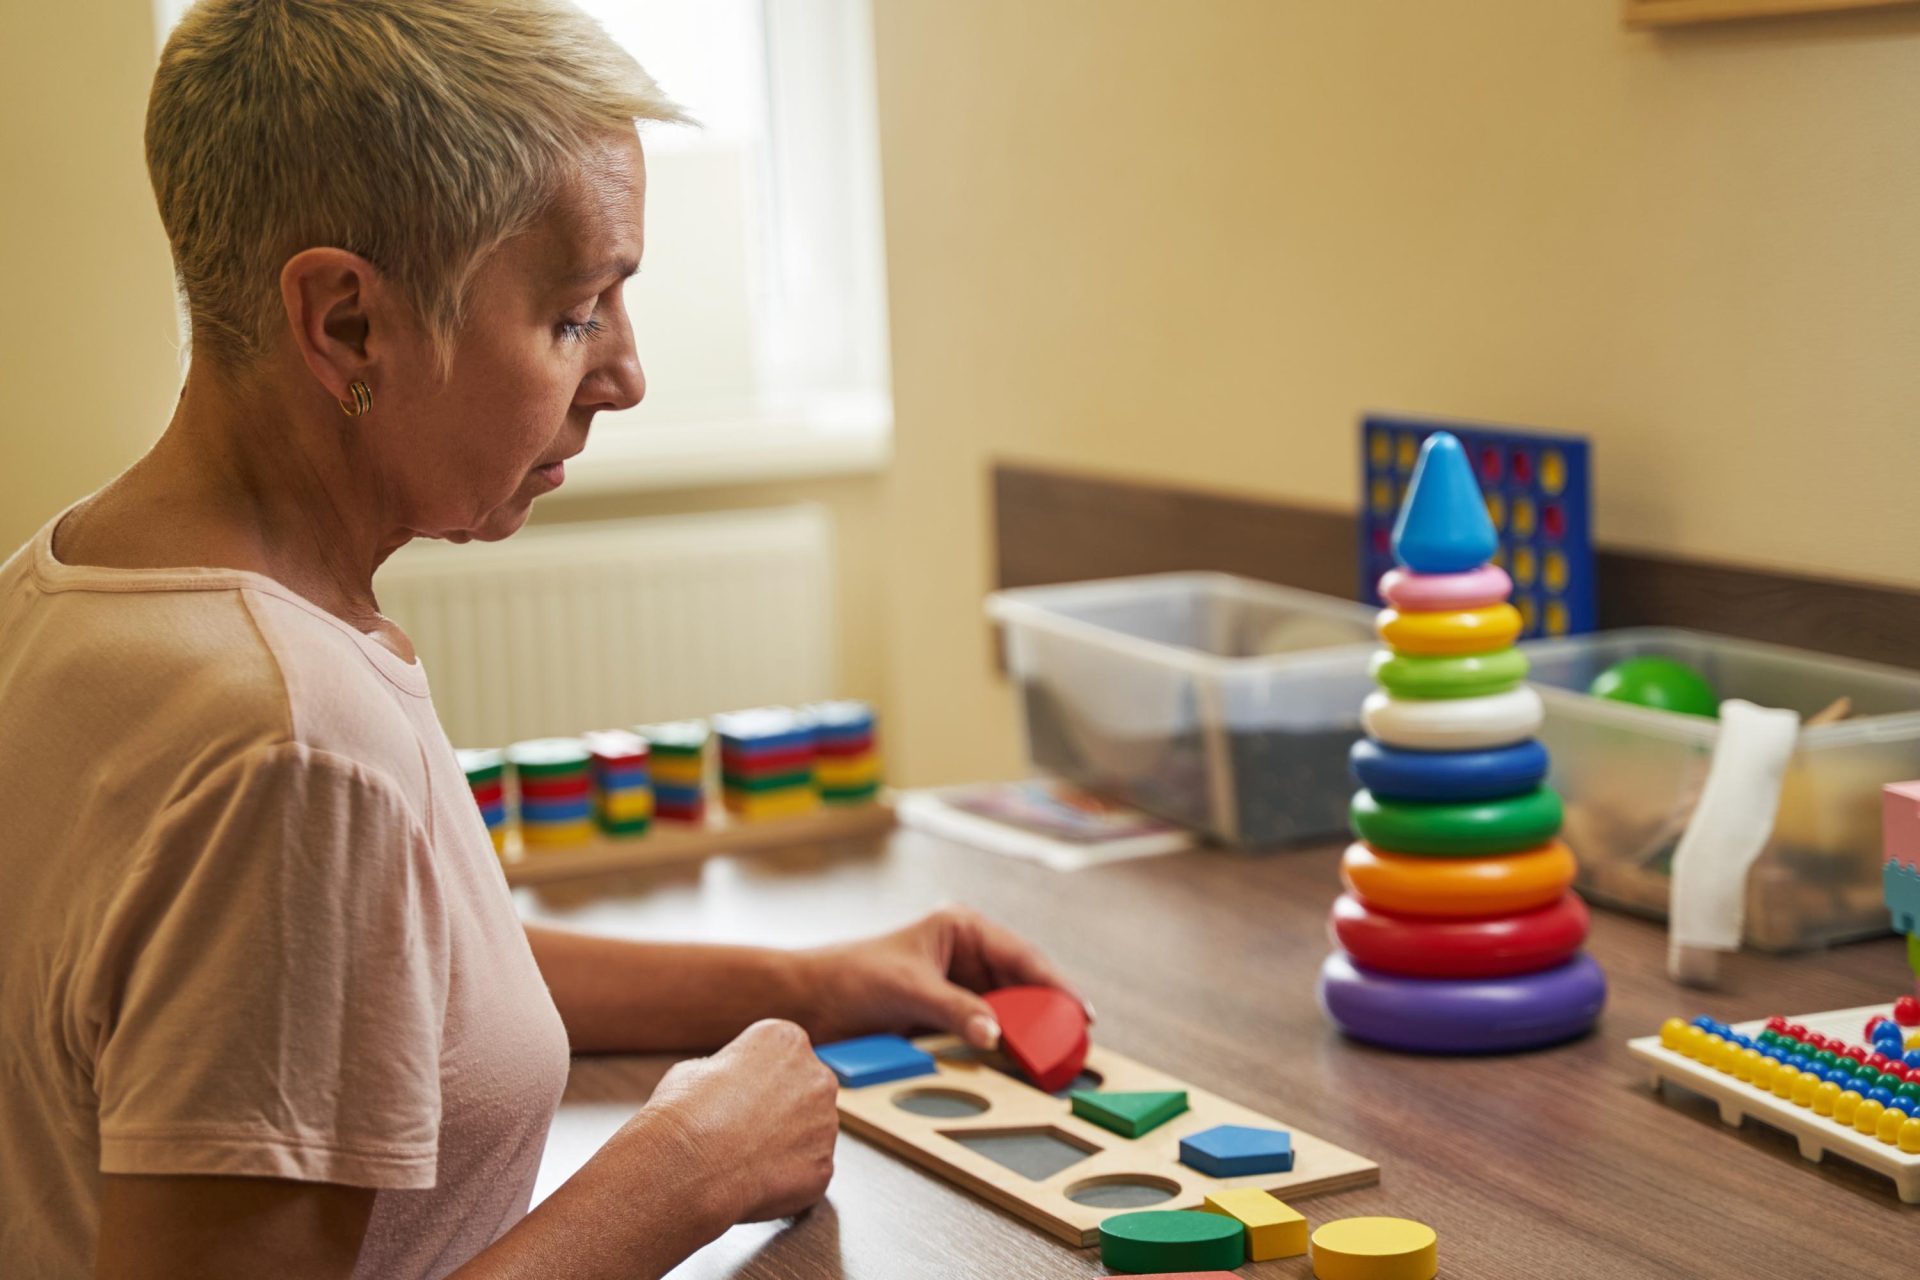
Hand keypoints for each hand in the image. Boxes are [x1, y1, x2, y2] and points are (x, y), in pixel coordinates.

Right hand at [641, 1019, 838, 1222]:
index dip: (755, 1078)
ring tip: (747, 1155)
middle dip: (780, 1108)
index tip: (735, 1095)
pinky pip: (809, 1168)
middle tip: (744, 1128)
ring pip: (811, 1131)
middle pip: (804, 1090)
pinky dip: (788, 1176)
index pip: (781, 1055)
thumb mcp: (697, 1068)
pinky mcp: (824, 1164)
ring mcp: (826, 1122)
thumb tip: (732, 1083)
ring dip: (787, 1141)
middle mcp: (818, 1075)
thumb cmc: (685, 1111)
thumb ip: (730, 1070)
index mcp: (787, 1040)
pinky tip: (757, 1177)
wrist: (686, 1164)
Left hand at [798, 905, 1087, 1050]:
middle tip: (1073, 1046)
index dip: (1056, 986)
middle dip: (1046, 1015)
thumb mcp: (908, 989)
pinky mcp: (945, 1019)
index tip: (1081, 1013)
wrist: (807, 1003)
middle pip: (1020, 988)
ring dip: (1025, 1036)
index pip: (1022, 957)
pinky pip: (983, 1034)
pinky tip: (1016, 1067)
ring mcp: (957, 989)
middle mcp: (966, 956)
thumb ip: (955, 1010)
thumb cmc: (849, 977)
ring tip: (1052, 1061)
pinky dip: (1000, 1050)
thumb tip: (996, 1035)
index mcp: (962, 929)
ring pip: (1006, 1014)